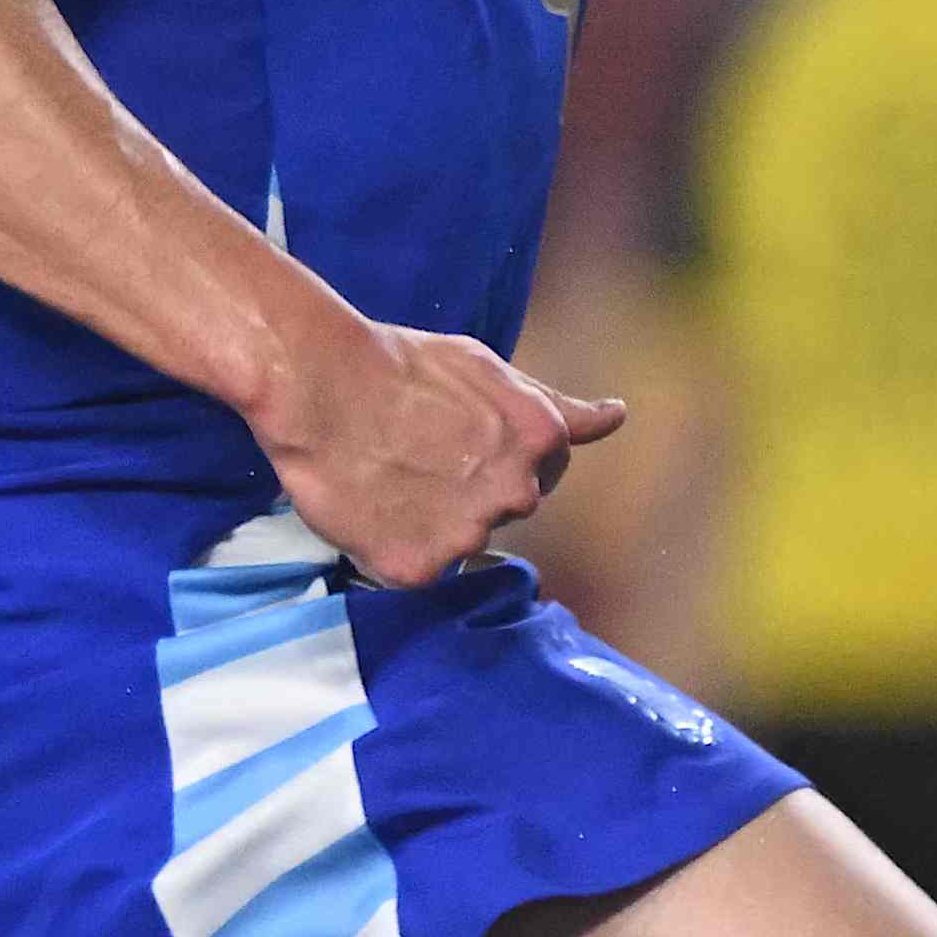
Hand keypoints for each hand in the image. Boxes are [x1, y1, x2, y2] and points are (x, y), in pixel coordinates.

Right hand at [245, 312, 621, 587]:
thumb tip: (615, 417)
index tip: (461, 444)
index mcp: (542, 441)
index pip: (546, 473)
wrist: (321, 383)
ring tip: (390, 478)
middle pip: (505, 510)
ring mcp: (470, 535)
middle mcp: (517, 494)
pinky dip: (395, 548)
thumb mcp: (490, 370)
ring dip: (434, 522)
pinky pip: (417, 570)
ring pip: (462, 543)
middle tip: (418, 457)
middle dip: (470, 490)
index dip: (500, 458)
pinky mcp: (420, 568)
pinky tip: (373, 508)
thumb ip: (557, 406)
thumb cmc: (401, 366)